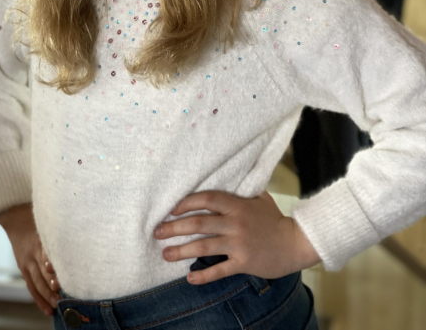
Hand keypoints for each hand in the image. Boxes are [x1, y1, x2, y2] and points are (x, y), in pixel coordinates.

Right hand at [0, 203, 60, 315]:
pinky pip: (31, 286)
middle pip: (42, 271)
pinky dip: (39, 299)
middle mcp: (32, 252)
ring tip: (56, 305)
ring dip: (46, 295)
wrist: (16, 217)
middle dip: (50, 285)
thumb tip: (82, 240)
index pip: (45, 254)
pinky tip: (47, 309)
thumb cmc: (39, 219)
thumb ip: (62, 231)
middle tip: (61, 295)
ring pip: (36, 282)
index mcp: (40, 239)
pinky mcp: (23, 268)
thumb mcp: (49, 221)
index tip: (57, 273)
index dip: (50, 264)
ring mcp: (26, 262)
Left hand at [154, 190, 318, 284]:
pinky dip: (203, 276)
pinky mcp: (243, 263)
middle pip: (199, 223)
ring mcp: (238, 244)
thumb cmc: (275, 219)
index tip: (171, 209)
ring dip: (181, 250)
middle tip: (157, 232)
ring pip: (204, 246)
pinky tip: (189, 278)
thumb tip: (229, 174)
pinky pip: (219, 270)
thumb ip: (242, 189)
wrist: (295, 243)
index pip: (206, 199)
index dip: (186, 203)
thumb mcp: (260, 198)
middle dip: (174, 227)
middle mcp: (235, 223)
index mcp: (237, 205)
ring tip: (165, 254)